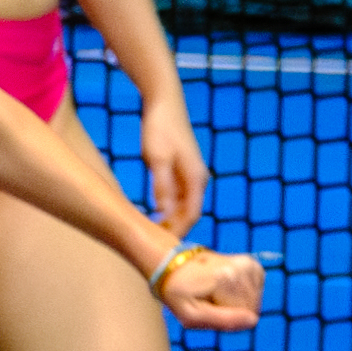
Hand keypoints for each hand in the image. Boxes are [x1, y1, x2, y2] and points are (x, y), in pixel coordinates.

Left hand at [139, 90, 206, 240]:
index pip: (192, 215)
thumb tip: (164, 213)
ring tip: (153, 236)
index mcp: (196, 178)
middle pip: (190, 213)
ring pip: (184, 206)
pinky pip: (179, 196)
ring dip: (171, 221)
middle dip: (175, 230)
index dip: (178, 232)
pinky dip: (168, 209)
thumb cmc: (159, 129)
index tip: (163, 246)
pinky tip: (153, 216)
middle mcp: (198, 179)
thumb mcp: (157, 159)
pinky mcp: (183, 169)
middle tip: (155, 247)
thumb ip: (162, 186)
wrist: (164, 103)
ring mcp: (192, 174)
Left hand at [153, 242, 263, 334]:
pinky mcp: (254, 267)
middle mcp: (242, 267)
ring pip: (254, 302)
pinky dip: (241, 296)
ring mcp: (250, 265)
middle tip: (208, 300)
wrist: (176, 269)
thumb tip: (253, 321)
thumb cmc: (180, 295)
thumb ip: (223, 321)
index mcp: (227, 277)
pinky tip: (224, 288)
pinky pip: (256, 293)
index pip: (244, 316)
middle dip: (231, 311)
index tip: (205, 306)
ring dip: (235, 303)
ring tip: (214, 292)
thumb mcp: (191, 315)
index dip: (225, 318)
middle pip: (251, 309)